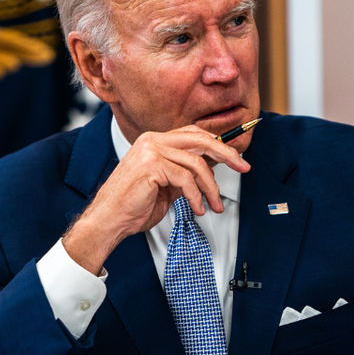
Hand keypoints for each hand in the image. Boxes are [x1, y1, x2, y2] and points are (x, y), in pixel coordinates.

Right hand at [63, 125, 250, 273]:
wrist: (109, 220)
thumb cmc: (134, 205)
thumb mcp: (167, 186)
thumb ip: (186, 173)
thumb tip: (213, 166)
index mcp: (154, 141)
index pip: (194, 134)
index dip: (218, 144)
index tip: (236, 158)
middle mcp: (152, 140)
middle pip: (200, 139)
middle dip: (226, 154)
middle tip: (243, 167)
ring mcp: (151, 150)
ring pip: (197, 163)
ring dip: (211, 188)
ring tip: (215, 205)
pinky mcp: (152, 166)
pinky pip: (186, 180)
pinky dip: (196, 197)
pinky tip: (197, 209)